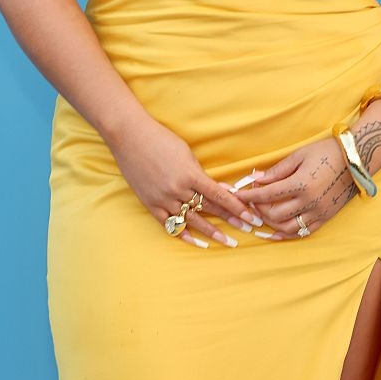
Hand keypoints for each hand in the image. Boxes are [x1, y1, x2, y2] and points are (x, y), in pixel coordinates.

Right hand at [108, 113, 262, 248]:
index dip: (236, 207)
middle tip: (247, 229)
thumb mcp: (186, 153)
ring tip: (227, 241)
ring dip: (211, 232)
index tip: (250, 216)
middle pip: (209, 209)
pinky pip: (170, 225)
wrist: (130, 136)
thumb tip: (219, 189)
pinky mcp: (151, 204)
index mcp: (190, 174)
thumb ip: (200, 174)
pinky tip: (197, 243)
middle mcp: (177, 189)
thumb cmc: (161, 139)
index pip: (219, 195)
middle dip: (230, 220)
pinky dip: (184, 235)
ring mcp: (163, 199)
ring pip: (192, 220)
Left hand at [234, 138, 356, 238]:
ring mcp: (318, 212)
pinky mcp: (325, 218)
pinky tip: (276, 230)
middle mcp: (308, 202)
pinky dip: (287, 233)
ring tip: (262, 213)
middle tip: (250, 201)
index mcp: (300, 184)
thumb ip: (277, 170)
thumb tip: (256, 179)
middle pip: (274, 213)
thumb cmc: (326, 152)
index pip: (266, 194)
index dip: (249, 196)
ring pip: (286, 227)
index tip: (237, 195)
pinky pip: (303, 232)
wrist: (356, 160)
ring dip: (270, 223)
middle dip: (258, 209)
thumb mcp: (299, 155)